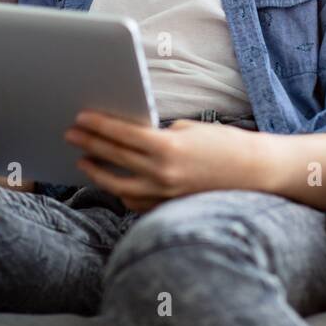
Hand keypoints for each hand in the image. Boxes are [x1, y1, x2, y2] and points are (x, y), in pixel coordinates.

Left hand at [64, 113, 266, 212]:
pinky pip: (136, 202)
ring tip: (83, 160)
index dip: (98, 126)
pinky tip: (112, 182)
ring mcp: (165, 194)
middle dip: (90, 144)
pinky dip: (121, 191)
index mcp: (168, 147)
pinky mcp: (170, 206)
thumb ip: (159, 134)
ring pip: (118, 185)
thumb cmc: (226, 144)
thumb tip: (131, 135)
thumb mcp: (190, 129)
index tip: (81, 119)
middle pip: (115, 157)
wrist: (254, 172)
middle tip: (71, 135)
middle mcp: (162, 173)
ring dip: (97, 171)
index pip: (122, 135)